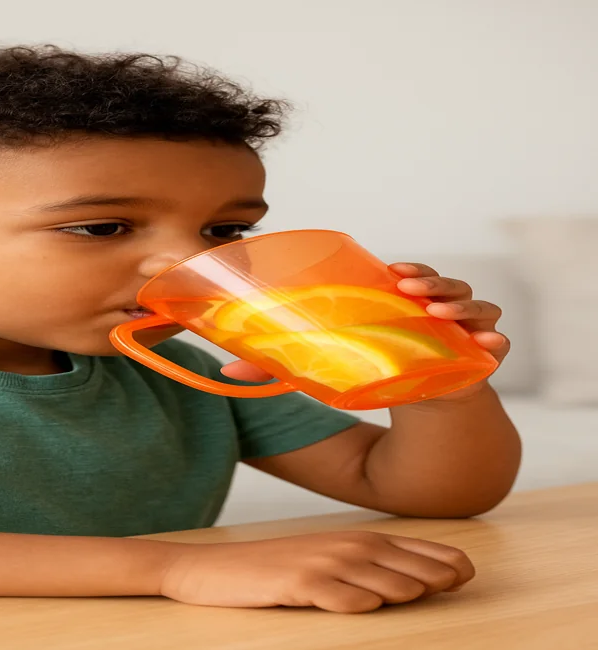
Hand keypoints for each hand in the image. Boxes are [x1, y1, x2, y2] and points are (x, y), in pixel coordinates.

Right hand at [159, 531, 474, 611]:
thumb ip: (371, 564)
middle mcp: (345, 547)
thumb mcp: (326, 557)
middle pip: (409, 567)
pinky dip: (358, 604)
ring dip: (402, 593)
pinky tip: (363, 605)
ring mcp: (323, 565)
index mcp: (356, 539)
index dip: (447, 563)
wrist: (213, 569)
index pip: (418, 549)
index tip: (465, 575)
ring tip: (411, 597)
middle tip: (451, 586)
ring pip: (384, 585)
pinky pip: (343, 599)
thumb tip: (426, 579)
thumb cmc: (275, 567)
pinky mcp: (300, 585)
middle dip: (435, 578)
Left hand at [220, 263, 508, 398]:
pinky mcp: (479, 360)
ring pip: (474, 308)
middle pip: (444, 286)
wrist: (419, 402)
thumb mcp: (325, 368)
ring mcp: (462, 334)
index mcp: (401, 305)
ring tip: (442, 315)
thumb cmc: (372, 369)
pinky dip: (495, 341)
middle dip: (434, 283)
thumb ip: (279, 367)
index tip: (395, 272)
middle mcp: (436, 312)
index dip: (410, 271)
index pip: (412, 277)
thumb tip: (228, 370)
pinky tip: (491, 344)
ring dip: (463, 306)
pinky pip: (495, 344)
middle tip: (411, 289)